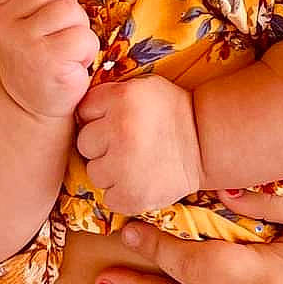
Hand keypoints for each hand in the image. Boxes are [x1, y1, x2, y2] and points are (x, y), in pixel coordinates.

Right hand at [0, 0, 98, 119]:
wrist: (32, 108)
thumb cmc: (39, 56)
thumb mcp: (24, 21)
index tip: (42, 21)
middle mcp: (5, 23)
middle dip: (68, 13)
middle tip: (58, 40)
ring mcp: (24, 42)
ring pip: (72, 12)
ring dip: (79, 32)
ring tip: (65, 53)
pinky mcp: (47, 61)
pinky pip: (84, 37)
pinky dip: (87, 52)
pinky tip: (71, 66)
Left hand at [76, 75, 203, 214]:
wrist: (205, 143)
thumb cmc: (171, 112)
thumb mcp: (142, 87)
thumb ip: (110, 93)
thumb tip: (77, 108)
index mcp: (122, 98)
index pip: (84, 110)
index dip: (99, 116)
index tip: (116, 120)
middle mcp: (119, 130)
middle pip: (85, 142)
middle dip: (101, 144)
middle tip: (126, 142)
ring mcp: (124, 166)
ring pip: (94, 171)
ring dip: (109, 169)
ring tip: (134, 161)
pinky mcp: (131, 196)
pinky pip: (108, 197)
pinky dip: (121, 192)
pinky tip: (139, 178)